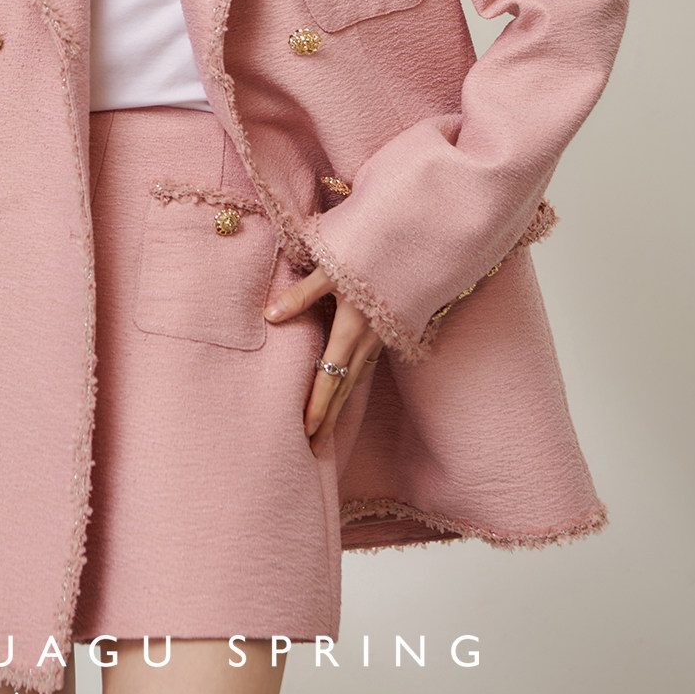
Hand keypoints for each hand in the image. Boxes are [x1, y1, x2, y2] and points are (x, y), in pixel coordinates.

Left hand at [264, 266, 383, 450]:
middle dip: (329, 418)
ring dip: (342, 404)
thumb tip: (269, 315)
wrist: (425, 246)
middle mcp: (369, 339)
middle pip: (344, 388)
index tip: (307, 433)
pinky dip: (355, 382)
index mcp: (351, 329)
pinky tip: (349, 385)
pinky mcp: (392, 330)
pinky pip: (369, 364)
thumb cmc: (376, 253)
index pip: (329, 377)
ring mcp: (383, 337)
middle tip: (314, 448)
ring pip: (358, 378)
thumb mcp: (334, 268)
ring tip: (328, 428)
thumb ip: (302, 293)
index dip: (318, 406)